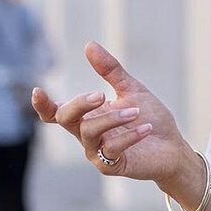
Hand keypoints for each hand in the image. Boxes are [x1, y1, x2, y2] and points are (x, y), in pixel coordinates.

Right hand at [31, 41, 190, 183]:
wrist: (173, 146)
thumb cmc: (150, 118)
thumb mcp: (131, 90)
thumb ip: (110, 70)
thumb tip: (89, 44)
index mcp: (87, 115)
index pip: (56, 113)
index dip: (42, 105)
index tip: (37, 91)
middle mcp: (86, 134)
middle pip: (66, 118)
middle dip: (80, 104)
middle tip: (101, 94)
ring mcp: (97, 151)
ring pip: (89, 132)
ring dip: (112, 119)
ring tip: (136, 112)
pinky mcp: (112, 166)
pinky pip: (111, 150)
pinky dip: (128, 136)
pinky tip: (146, 128)